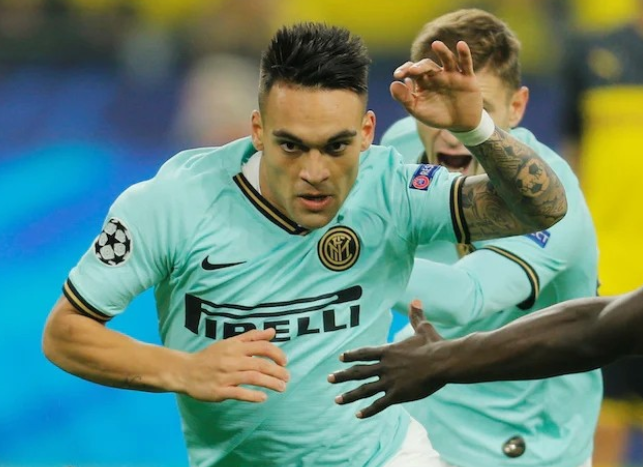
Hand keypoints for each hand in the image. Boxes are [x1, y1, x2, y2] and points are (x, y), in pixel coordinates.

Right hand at [183, 328, 288, 402]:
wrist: (185, 371)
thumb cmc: (210, 357)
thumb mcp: (230, 343)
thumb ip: (252, 337)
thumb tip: (272, 332)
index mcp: (235, 347)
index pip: (261, 346)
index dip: (277, 353)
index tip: (285, 362)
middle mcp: (231, 360)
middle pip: (260, 364)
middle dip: (277, 371)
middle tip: (287, 377)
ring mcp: (225, 375)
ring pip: (252, 378)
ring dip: (270, 383)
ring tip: (281, 388)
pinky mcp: (219, 390)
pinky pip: (239, 393)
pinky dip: (253, 395)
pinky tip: (263, 397)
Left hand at [328, 301, 446, 417]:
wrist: (442, 362)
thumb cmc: (434, 344)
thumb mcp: (423, 327)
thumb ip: (415, 316)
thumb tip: (416, 300)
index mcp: (388, 351)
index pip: (365, 353)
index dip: (352, 355)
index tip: (340, 358)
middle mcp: (385, 366)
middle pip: (359, 371)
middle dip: (342, 375)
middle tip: (329, 379)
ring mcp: (390, 381)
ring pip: (365, 389)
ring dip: (349, 395)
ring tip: (336, 400)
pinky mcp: (398, 394)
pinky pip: (380, 404)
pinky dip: (368, 410)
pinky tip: (357, 415)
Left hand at [391, 41, 482, 130]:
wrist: (460, 123)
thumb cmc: (436, 115)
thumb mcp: (418, 109)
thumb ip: (404, 98)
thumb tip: (393, 84)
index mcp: (423, 81)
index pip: (412, 70)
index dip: (404, 70)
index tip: (397, 75)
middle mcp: (436, 75)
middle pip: (427, 65)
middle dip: (420, 67)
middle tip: (413, 71)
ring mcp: (452, 75)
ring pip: (447, 60)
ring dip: (442, 52)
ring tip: (436, 45)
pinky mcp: (467, 78)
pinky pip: (466, 64)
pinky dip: (464, 54)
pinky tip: (460, 45)